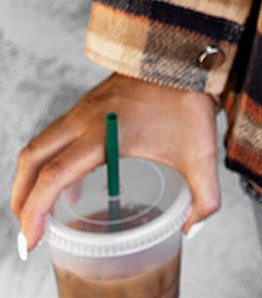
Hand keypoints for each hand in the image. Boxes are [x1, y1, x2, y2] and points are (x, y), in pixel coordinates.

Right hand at [11, 73, 219, 252]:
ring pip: (39, 145)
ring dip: (30, 180)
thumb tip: (193, 229)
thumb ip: (204, 198)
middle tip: (27, 232)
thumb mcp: (202, 154)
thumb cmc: (190, 100)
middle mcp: (84, 119)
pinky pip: (56, 136)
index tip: (30, 242)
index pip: (54, 176)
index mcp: (104, 134)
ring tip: (39, 214)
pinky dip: (49, 162)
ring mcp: (84, 109)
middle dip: (21, 200)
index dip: (35, 212)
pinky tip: (70, 186)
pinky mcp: (90, 104)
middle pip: (32, 159)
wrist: (186, 55)